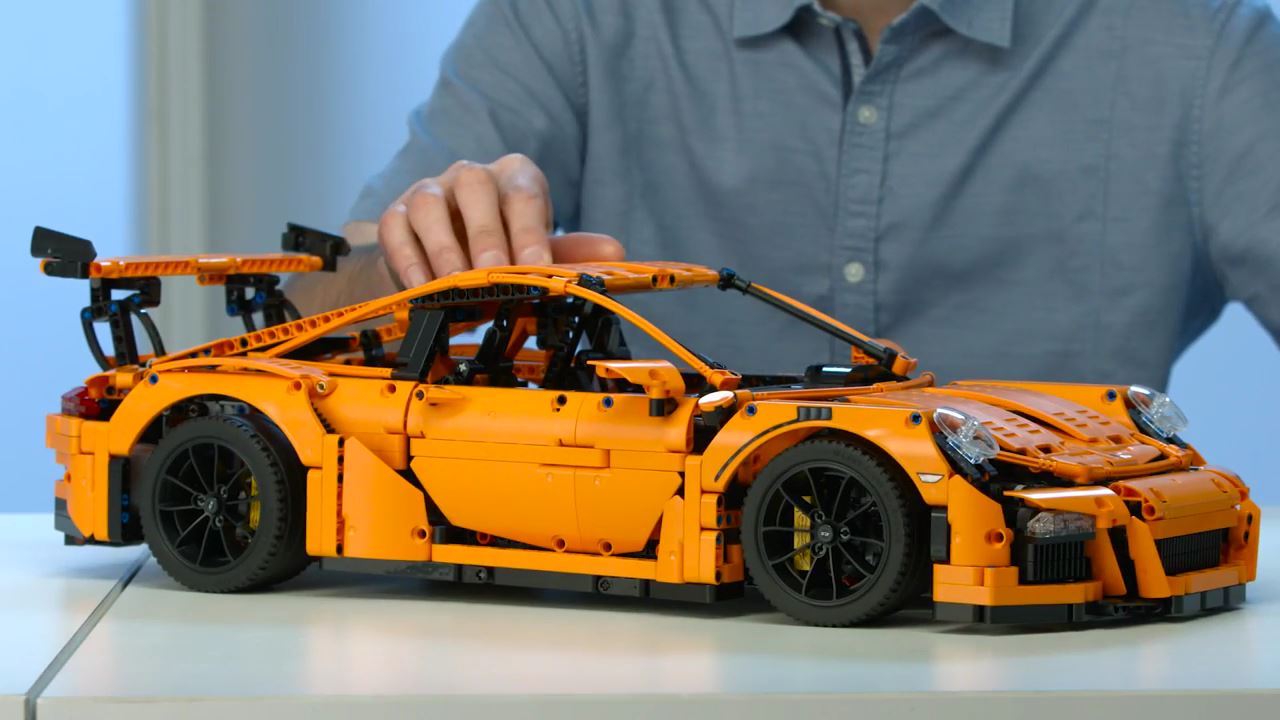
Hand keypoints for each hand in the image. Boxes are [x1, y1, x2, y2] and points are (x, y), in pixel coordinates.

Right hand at [378, 153, 623, 287]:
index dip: (531, 229)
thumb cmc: (499, 251)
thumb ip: (570, 252)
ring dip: (443, 247)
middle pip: (476, 188)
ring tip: (454, 284)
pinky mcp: (396, 214)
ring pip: (429, 204)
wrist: (442, 259)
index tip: (537, 264)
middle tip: (492, 274)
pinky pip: (396, 229)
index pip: (524, 192)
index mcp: (514, 178)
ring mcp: (430, 191)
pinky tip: (420, 286)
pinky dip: (407, 258)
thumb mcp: (535, 250)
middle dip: (486, 234)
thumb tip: (615, 252)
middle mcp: (470, 176)